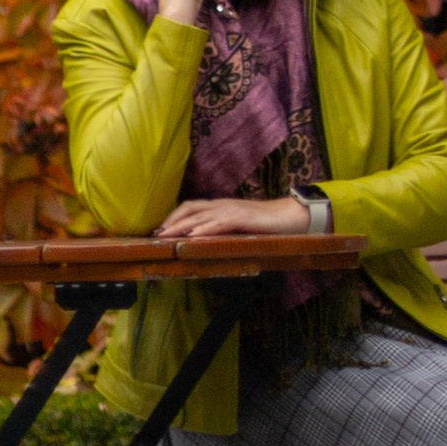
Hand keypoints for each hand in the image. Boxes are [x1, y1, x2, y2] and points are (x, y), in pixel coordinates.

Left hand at [154, 195, 319, 244]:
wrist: (289, 216)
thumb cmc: (264, 224)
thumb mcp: (237, 227)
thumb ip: (221, 230)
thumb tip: (202, 240)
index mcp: (220, 206)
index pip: (190, 207)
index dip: (174, 217)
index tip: (159, 230)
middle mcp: (222, 205)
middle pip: (190, 209)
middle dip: (172, 221)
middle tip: (156, 235)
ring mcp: (232, 209)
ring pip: (201, 216)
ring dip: (182, 226)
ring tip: (167, 236)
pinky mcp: (242, 218)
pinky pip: (220, 222)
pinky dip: (205, 229)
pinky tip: (194, 236)